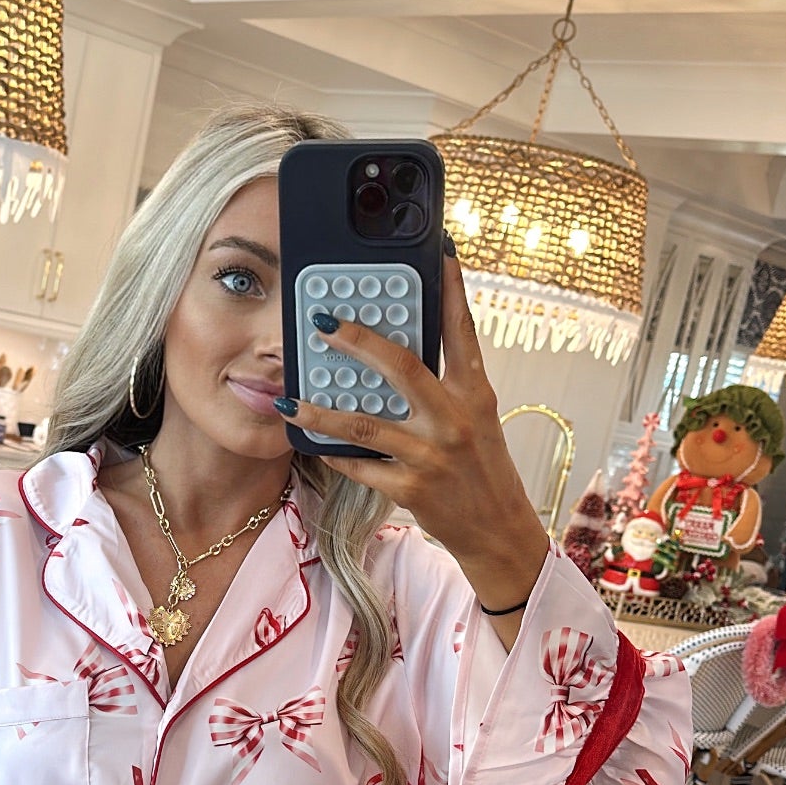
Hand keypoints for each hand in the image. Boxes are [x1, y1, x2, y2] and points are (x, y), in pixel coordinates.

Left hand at [283, 243, 550, 638]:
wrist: (498, 532)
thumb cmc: (483, 470)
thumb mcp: (478, 419)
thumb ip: (447, 385)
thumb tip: (404, 350)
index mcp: (475, 393)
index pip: (462, 331)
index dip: (450, 289)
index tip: (437, 252)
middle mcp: (455, 419)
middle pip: (402, 368)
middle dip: (358, 341)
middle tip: (322, 322)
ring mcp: (432, 456)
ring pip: (365, 425)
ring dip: (321, 411)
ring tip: (288, 399)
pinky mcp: (412, 490)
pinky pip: (360, 466)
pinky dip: (333, 455)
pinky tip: (311, 444)